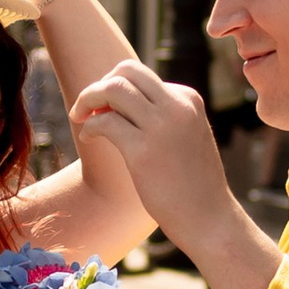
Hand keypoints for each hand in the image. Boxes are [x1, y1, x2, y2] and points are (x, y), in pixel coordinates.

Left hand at [67, 60, 238, 257]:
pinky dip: (89, 125)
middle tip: (89, 108)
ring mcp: (161, 126)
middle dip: (100, 84)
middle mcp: (176, 106)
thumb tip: (121, 104)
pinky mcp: (143, 150)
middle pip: (126, 70)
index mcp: (188, 99)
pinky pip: (104, 121)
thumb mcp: (186, 136)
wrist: (208, 218)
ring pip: (112, 88)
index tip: (107, 110)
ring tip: (80, 117)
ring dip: (88, 98)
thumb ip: (163, 115)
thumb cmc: (192, 183)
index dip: (117, 89)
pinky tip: (87, 138)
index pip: (142, 77)